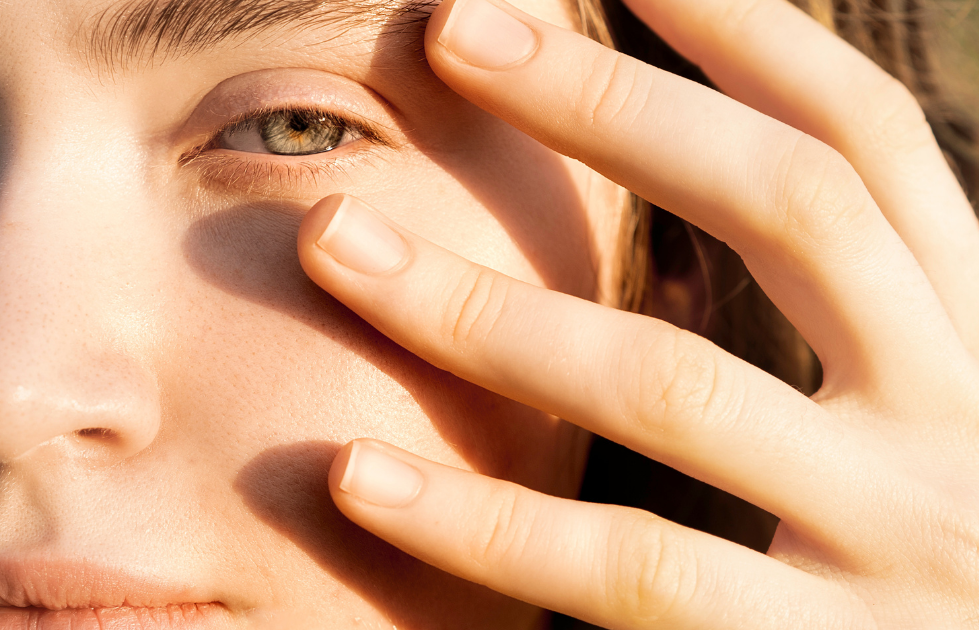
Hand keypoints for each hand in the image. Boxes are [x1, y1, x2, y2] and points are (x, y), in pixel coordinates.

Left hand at [296, 0, 978, 626]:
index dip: (754, 37)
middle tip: (450, 30)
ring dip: (482, 304)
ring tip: (333, 240)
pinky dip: (483, 521)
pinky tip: (357, 476)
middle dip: (610, 106)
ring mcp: (904, 540)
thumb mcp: (919, 423)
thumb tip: (687, 185)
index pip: (865, 148)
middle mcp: (961, 417)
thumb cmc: (947, 566)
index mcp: (972, 341)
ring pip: (671, 386)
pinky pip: (626, 571)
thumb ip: (838, 324)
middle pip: (788, 205)